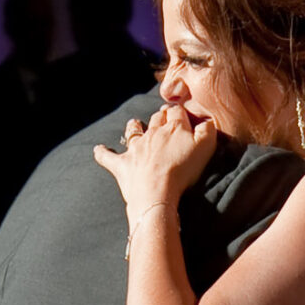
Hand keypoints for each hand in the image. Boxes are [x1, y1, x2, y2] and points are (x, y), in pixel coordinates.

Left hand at [93, 105, 218, 218]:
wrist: (157, 192)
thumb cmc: (183, 171)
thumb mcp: (205, 148)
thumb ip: (207, 131)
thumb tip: (206, 121)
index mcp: (173, 128)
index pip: (176, 112)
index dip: (179, 112)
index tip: (181, 113)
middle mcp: (152, 134)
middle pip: (156, 119)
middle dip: (160, 116)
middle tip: (163, 116)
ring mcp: (135, 149)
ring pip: (134, 131)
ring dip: (135, 127)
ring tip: (134, 124)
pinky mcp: (123, 166)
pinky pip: (108, 157)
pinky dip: (102, 153)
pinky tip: (97, 149)